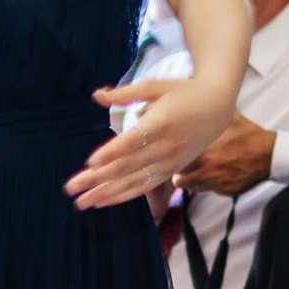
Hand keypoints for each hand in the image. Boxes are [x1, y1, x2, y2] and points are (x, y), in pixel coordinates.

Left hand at [68, 74, 239, 210]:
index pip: (133, 141)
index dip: (112, 152)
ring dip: (106, 193)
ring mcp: (170, 162)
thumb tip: (97, 95)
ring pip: (134, 181)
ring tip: (81, 202)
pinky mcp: (171, 171)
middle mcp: (166, 146)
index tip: (90, 162)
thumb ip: (126, 94)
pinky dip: (123, 196)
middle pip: (128, 166)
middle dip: (98, 179)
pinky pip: (145, 187)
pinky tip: (102, 201)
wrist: (218, 106)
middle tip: (70, 188)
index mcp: (162, 122)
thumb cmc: (183, 92)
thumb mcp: (156, 86)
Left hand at [172, 113, 274, 197]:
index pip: (174, 163)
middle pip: (179, 180)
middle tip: (183, 164)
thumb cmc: (249, 136)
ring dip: (193, 180)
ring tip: (200, 168)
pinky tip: (217, 172)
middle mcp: (207, 172)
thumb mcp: (228, 119)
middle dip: (179, 173)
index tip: (174, 155)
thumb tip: (196, 100)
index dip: (171, 159)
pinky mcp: (226, 191)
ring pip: (193, 187)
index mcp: (203, 154)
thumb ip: (208, 114)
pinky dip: (210, 183)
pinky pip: (210, 190)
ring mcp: (216, 184)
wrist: (270, 155)